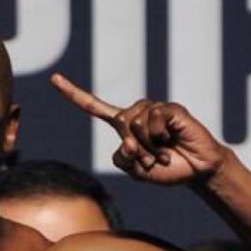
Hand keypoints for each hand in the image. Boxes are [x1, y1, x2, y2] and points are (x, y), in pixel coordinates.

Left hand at [51, 73, 227, 184]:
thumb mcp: (136, 171)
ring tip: (163, 152)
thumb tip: (126, 140)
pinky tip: (172, 139)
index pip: (94, 107)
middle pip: (120, 123)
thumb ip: (122, 159)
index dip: (74, 94)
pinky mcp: (170, 108)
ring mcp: (154, 108)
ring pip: (136, 123)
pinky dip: (160, 136)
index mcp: (123, 126)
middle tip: (152, 159)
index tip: (54, 79)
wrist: (196, 171)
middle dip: (136, 149)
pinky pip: (154, 119)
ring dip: (149, 146)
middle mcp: (136, 112)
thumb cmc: (166, 170)